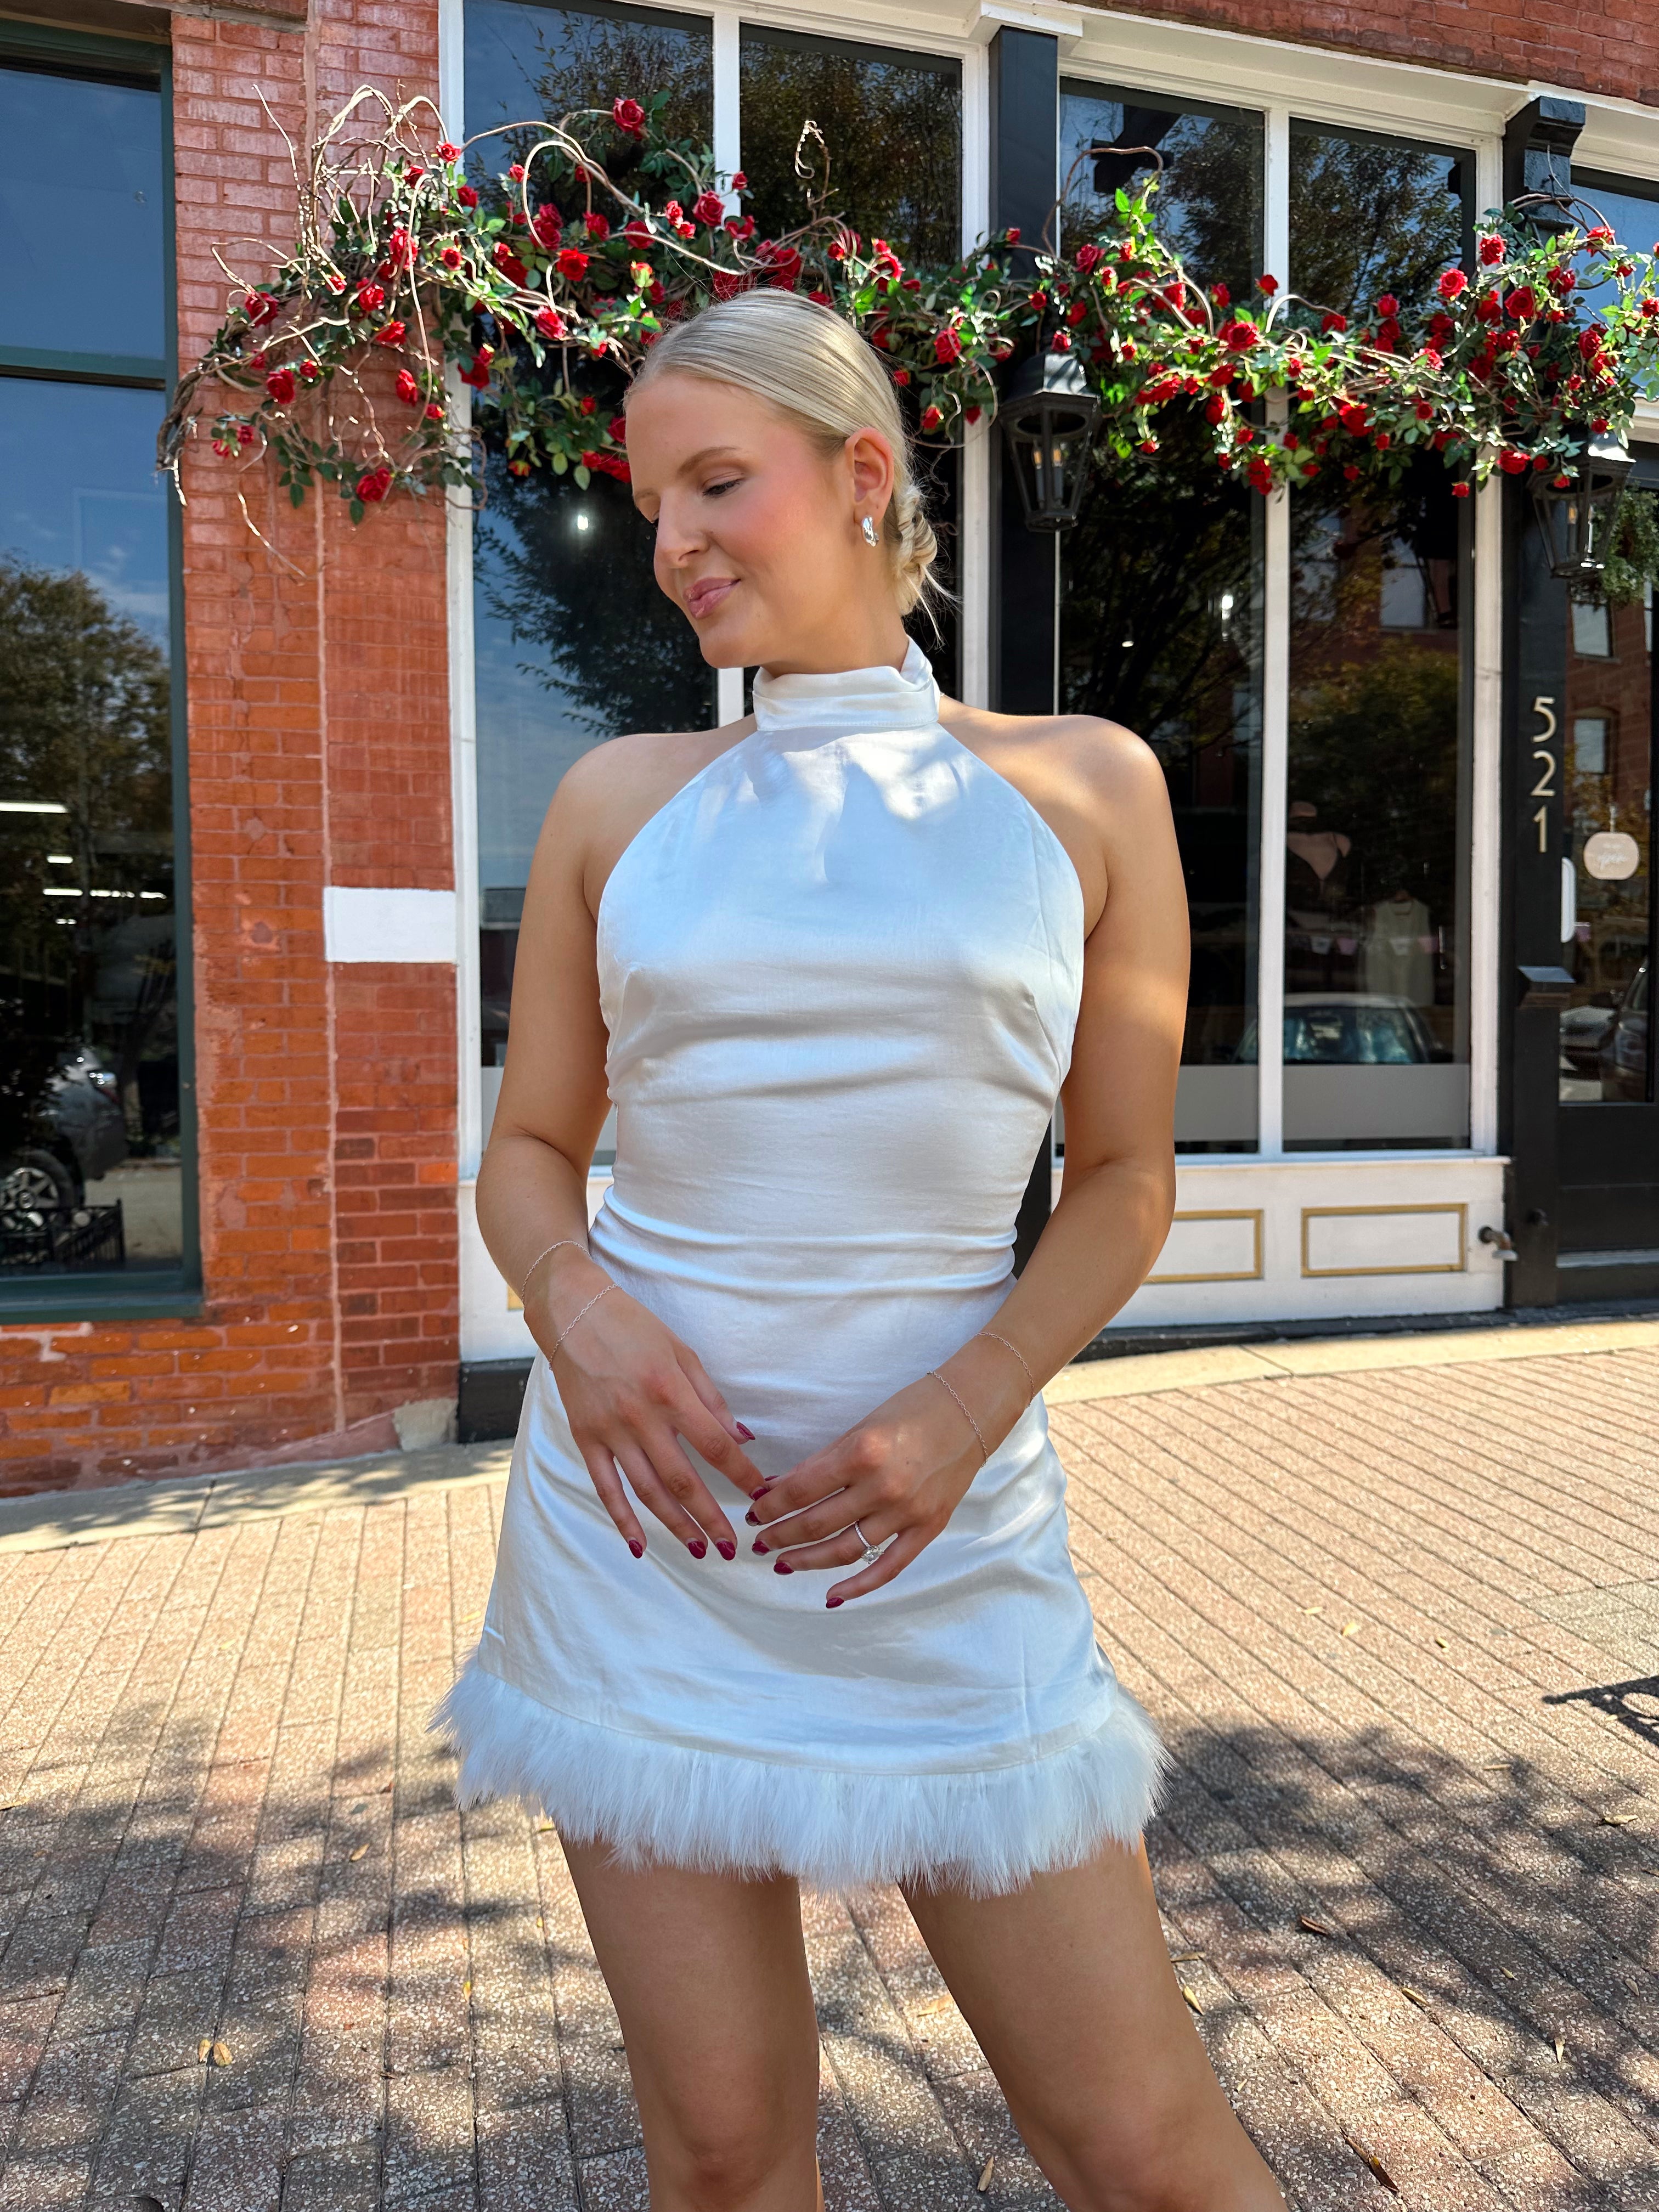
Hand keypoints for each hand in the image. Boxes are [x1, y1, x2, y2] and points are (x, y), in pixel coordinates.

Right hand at [530, 1255, 763, 1560]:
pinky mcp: (584, 1437)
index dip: (741, 1475)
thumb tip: (742, 1438)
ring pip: (647, 1491)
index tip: (762, 1496)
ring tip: (699, 1551)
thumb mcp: (682, 1352)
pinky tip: (639, 1546)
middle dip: (710, 1517)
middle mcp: (639, 1416)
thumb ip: (712, 1398)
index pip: (715, 1445)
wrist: (573, 1312)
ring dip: (675, 1525)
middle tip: (733, 1547)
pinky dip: (622, 1520)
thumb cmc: (634, 1328)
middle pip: (682, 1479)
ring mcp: (609, 1430)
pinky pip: (605, 1487)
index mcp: (670, 1390)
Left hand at [748, 1350, 1022, 1605]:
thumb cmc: (912, 1409)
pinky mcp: (928, 1528)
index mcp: (861, 1453)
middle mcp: (883, 1487)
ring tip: (782, 1564)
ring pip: (845, 1550)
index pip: (800, 1491)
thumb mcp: (859, 1428)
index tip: (753, 1511)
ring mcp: (907, 1512)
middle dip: (780, 1535)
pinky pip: (888, 1568)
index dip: (770, 1505)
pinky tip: (831, 1596)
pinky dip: (858, 1587)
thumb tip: (777, 1489)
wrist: (971, 1411)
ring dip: (807, 1560)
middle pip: (816, 1524)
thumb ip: (821, 1462)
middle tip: (760, 1542)